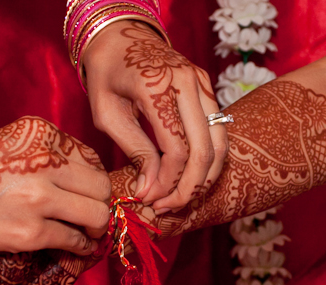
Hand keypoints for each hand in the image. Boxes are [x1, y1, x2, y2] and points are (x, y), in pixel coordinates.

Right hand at [0, 116, 111, 255]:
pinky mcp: (28, 233)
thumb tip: (68, 174)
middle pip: (100, 185)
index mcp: (37, 132)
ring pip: (96, 215)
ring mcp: (38, 198)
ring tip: (85, 233)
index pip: (89, 156)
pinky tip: (74, 248)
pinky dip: (79, 247)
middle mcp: (44, 161)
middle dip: (98, 202)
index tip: (85, 191)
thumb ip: (37, 153)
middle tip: (89, 215)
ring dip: (94, 227)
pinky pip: (73, 241)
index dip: (91, 178)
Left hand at [82, 21, 228, 212]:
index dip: (167, 182)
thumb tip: (150, 189)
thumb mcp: (107, 115)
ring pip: (220, 144)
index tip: (150, 200)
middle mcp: (188, 82)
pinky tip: (186, 178)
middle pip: (205, 150)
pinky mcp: (207, 89)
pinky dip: (208, 161)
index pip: (177, 148)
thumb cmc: (106, 76)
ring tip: (179, 199)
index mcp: (158, 87)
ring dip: (203, 178)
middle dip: (188, 188)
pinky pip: (218, 132)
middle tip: (168, 207)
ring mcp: (202, 84)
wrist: (119, 37)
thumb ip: (133, 150)